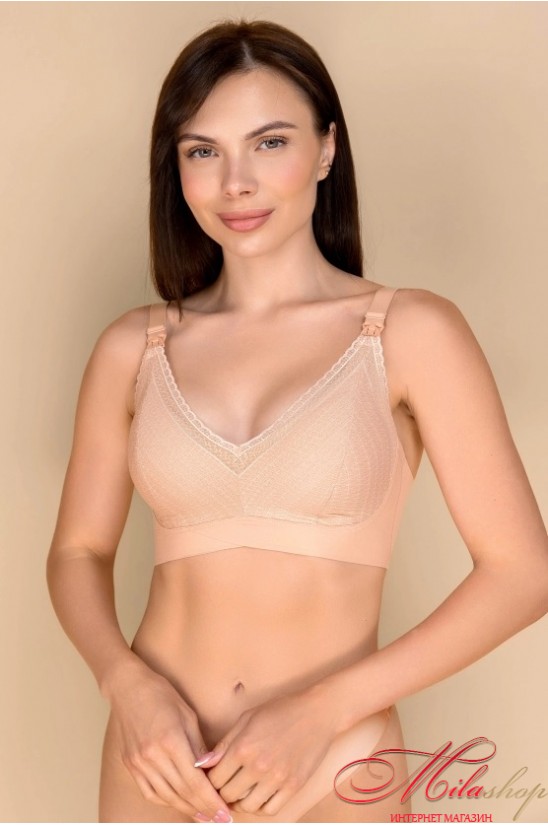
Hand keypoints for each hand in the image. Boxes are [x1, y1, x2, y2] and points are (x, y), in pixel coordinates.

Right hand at [107, 663, 232, 822]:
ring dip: (186, 809)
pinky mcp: (130, 764)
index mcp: (170, 741)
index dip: (211, 801)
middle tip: (220, 819)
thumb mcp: (188, 716)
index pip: (194, 782)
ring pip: (166, 796)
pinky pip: (150, 791)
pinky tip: (180, 803)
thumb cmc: (162, 695)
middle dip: (203, 809)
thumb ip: (199, 747)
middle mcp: (152, 756)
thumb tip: (211, 772)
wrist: (128, 688)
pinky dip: (166, 800)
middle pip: (182, 793)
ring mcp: (138, 762)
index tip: (225, 813)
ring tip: (203, 815)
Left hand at [199, 685, 338, 816]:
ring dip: (240, 802)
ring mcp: (276, 779)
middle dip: (222, 792)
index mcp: (243, 747)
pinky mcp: (293, 787)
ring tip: (240, 792)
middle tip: (225, 786)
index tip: (213, 778)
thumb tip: (203, 764)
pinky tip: (258, 796)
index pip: (214, 779)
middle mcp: (258, 766)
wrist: (317, 713)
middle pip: (228, 795)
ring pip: (247, 807)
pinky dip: (260, 807)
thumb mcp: (248, 718)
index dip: (210, 780)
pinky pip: (269, 810)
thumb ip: (224, 743)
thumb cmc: (281, 711)